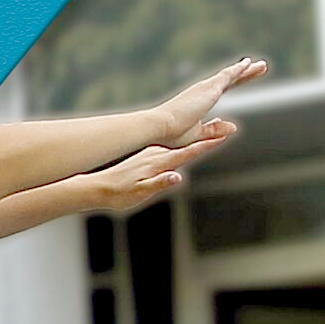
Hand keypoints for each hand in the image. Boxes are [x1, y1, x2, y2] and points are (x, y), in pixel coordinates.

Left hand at [76, 123, 230, 212]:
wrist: (97, 187)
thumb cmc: (119, 194)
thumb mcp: (141, 192)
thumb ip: (160, 184)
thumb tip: (177, 177)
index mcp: (159, 162)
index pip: (188, 153)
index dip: (206, 145)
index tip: (222, 136)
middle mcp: (156, 154)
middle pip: (188, 146)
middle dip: (208, 138)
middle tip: (227, 129)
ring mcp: (150, 154)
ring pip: (179, 146)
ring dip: (196, 140)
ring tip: (212, 132)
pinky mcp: (145, 156)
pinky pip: (169, 149)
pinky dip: (182, 145)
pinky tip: (184, 144)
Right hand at [151, 58, 270, 144]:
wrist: (159, 127)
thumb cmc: (172, 133)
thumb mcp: (198, 133)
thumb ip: (215, 129)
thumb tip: (234, 127)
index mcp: (201, 100)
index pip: (223, 88)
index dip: (236, 82)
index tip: (244, 77)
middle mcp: (203, 90)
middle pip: (230, 79)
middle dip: (245, 73)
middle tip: (258, 66)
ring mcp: (206, 88)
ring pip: (231, 75)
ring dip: (247, 70)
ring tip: (261, 65)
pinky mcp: (209, 89)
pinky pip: (228, 76)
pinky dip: (239, 70)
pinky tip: (249, 64)